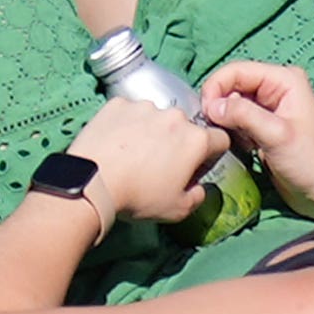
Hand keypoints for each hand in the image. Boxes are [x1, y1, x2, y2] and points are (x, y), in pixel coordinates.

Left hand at [70, 93, 233, 226]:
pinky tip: (116, 143)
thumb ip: (199, 196)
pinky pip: (129, 112)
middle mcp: (173, 116)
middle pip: (185, 127)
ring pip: (156, 117)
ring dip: (151, 130)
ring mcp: (144, 106)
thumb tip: (198, 187)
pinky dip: (126, 124)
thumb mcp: (179, 209)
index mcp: (196, 139)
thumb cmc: (139, 196)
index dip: (210, 155)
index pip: (219, 139)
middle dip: (178, 142)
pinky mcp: (117, 104)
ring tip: (133, 154)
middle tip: (160, 164)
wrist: (94, 181)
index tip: (196, 166)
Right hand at [202, 59, 313, 215]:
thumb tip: (211, 107)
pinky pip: (238, 119)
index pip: (237, 71)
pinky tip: (243, 146)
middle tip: (217, 129)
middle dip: (221, 106)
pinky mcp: (264, 124)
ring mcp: (270, 106)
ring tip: (236, 140)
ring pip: (233, 103)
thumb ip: (243, 114)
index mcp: (283, 79)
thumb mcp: (275, 134)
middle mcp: (276, 87)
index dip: (216, 88)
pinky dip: (234, 130)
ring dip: (227, 121)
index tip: (206, 113)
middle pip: (233, 85)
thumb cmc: (309, 161)